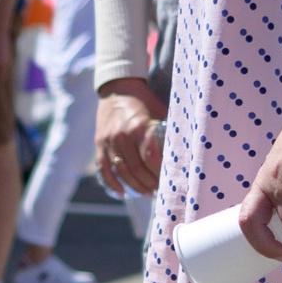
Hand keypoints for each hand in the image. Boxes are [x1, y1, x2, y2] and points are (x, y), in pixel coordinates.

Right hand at [95, 80, 166, 196]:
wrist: (117, 89)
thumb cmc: (145, 100)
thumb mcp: (159, 111)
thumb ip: (166, 130)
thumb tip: (182, 152)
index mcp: (139, 126)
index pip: (151, 158)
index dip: (161, 173)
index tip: (170, 180)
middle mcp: (121, 135)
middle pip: (137, 169)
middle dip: (150, 183)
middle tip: (162, 191)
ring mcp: (108, 142)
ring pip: (122, 172)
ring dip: (135, 186)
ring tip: (147, 193)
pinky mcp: (99, 145)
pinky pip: (104, 170)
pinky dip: (112, 183)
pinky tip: (121, 193)